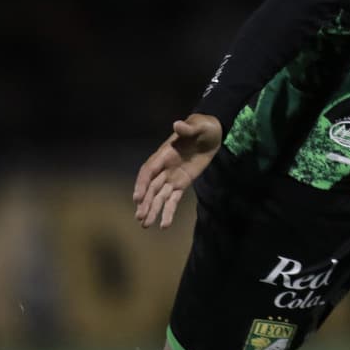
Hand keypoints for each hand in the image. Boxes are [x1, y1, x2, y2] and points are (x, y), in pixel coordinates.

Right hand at [133, 114, 222, 228]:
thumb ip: (187, 129)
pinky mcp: (182, 184)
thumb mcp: (198, 126)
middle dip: (145, 202)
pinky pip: (174, 199)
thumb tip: (178, 124)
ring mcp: (172, 177)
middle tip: (140, 218)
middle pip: (151, 187)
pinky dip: (169, 211)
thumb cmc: (202, 127)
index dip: (142, 184)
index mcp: (164, 154)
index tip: (137, 198)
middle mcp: (164, 168)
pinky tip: (165, 224)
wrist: (212, 133)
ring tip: (147, 225)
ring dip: (153, 210)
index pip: (148, 171)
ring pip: (159, 196)